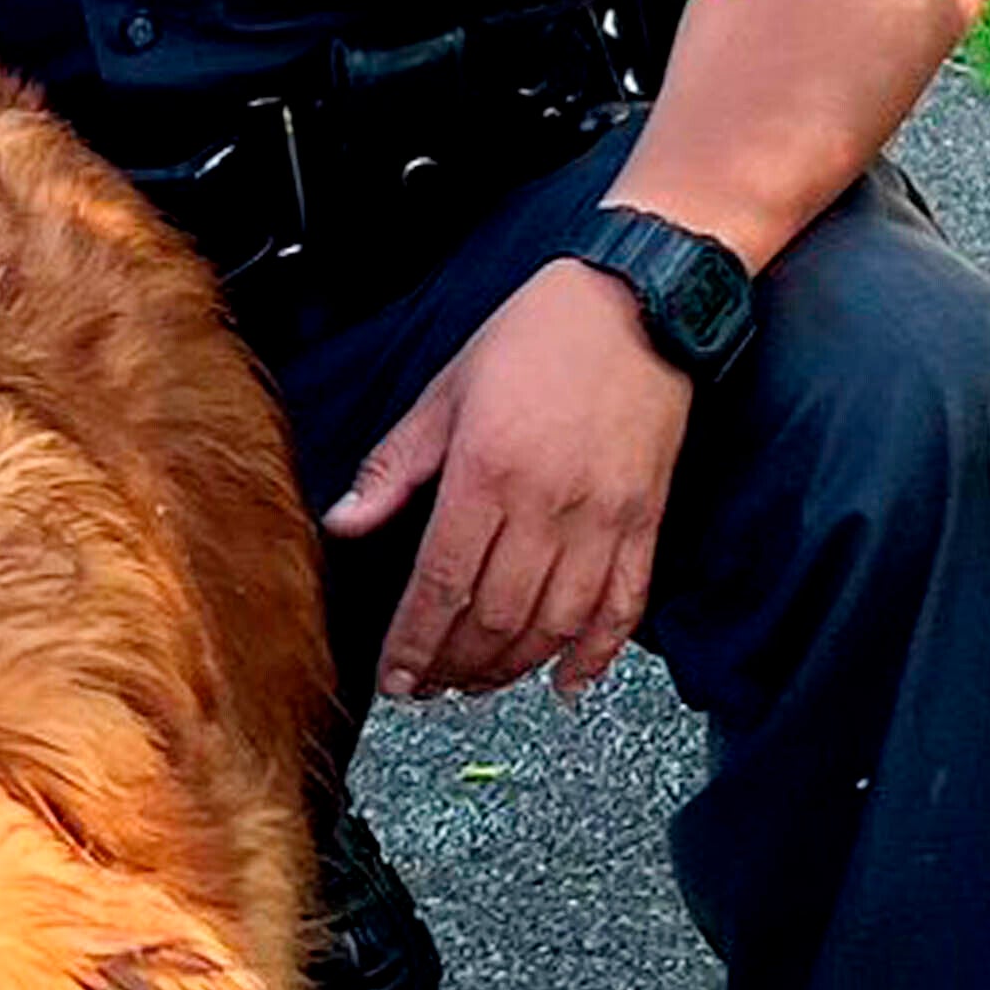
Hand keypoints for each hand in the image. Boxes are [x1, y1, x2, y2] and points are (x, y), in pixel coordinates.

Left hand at [322, 262, 695, 703]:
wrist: (636, 303)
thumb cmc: (538, 337)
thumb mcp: (446, 392)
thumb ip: (394, 467)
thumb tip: (345, 523)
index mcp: (486, 472)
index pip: (440, 584)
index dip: (414, 644)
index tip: (395, 678)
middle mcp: (546, 506)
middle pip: (494, 618)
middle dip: (454, 666)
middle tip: (430, 686)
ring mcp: (602, 519)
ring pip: (554, 625)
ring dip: (512, 668)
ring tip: (479, 683)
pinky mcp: (644, 522)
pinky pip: (622, 607)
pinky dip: (594, 654)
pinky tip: (567, 682)